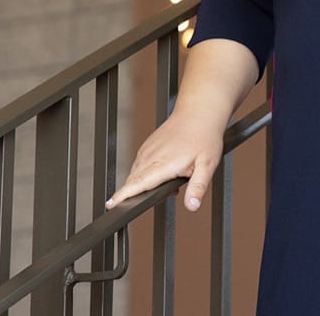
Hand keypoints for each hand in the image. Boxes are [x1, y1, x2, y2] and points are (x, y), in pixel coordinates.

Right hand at [103, 114, 223, 211]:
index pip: (139, 183)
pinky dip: (143, 175)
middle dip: (132, 195)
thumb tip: (192, 206)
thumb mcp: (207, 166)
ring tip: (170, 182)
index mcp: (164, 164)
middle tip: (157, 198)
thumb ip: (198, 188)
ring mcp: (147, 150)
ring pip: (135, 174)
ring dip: (141, 185)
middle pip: (133, 181)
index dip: (124, 195)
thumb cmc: (204, 137)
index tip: (112, 204)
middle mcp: (151, 156)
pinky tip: (162, 175)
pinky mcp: (147, 146)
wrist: (198, 113)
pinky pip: (138, 165)